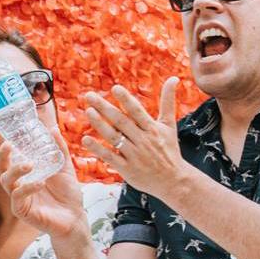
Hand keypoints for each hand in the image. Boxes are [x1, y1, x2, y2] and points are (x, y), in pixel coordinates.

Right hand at [0, 130, 86, 242]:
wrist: (75, 216)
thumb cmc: (67, 193)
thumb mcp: (64, 167)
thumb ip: (59, 149)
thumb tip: (53, 129)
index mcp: (26, 172)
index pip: (10, 156)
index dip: (0, 144)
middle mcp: (19, 183)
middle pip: (1, 167)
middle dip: (2, 155)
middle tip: (9, 144)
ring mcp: (18, 197)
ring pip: (6, 181)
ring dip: (15, 170)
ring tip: (29, 164)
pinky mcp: (22, 211)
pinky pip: (18, 198)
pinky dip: (28, 188)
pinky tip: (40, 183)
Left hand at [82, 79, 189, 200]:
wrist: (173, 180)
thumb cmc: (170, 150)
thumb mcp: (169, 125)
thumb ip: (168, 101)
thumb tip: (174, 78)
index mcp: (152, 129)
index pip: (137, 111)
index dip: (126, 100)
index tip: (115, 88)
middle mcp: (143, 140)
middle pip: (121, 121)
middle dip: (104, 108)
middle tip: (89, 96)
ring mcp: (134, 155)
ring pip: (114, 137)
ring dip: (100, 124)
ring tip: (88, 111)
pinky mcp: (127, 169)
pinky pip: (110, 157)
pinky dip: (98, 149)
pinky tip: (85, 140)